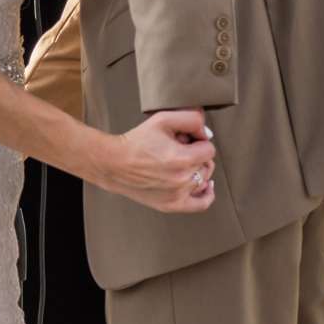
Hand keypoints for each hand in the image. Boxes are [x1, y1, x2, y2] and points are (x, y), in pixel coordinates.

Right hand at [101, 110, 216, 213]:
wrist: (114, 163)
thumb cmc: (136, 142)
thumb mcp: (163, 119)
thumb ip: (191, 119)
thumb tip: (207, 133)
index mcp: (183, 159)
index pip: (209, 149)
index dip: (198, 141)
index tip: (186, 139)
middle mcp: (182, 179)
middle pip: (206, 164)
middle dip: (196, 154)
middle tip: (179, 149)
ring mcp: (178, 195)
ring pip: (204, 180)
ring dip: (197, 169)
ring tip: (181, 163)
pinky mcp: (171, 205)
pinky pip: (201, 204)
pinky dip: (207, 194)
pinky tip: (206, 186)